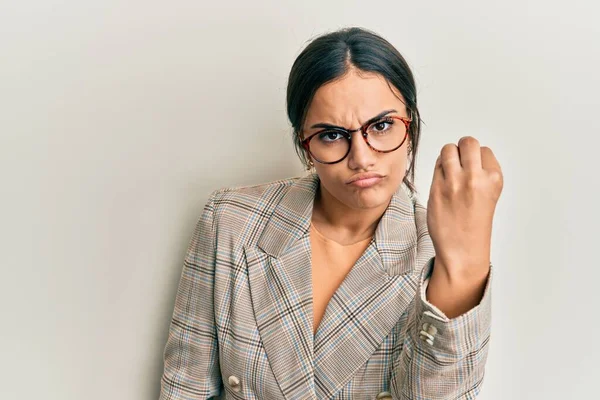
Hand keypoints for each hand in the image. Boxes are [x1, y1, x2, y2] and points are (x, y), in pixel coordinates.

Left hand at [427, 136, 503, 281]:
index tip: (473, 172)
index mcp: (494, 179)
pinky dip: (438, 169)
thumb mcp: (489, 193)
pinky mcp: (436, 188)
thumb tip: (465, 151)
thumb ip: (481, 172)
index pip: (484, 150)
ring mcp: (455, 182)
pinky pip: (436, 165)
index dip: (476, 159)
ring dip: (448, 156)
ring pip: (448, 149)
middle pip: (468, 142)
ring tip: (450, 172)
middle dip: (462, 149)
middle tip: (460, 164)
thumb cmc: (474, 222)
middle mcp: (476, 178)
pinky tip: (442, 182)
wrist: (462, 249)